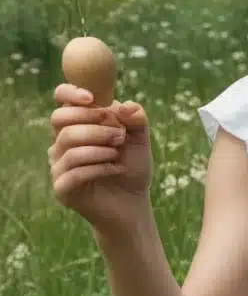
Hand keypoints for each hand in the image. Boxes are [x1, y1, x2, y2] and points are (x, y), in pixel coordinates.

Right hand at [49, 84, 153, 235]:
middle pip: (61, 120)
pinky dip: (98, 167)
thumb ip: (136, 119)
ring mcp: (59, 164)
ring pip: (68, 145)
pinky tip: (114, 169)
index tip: (91, 97)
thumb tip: (125, 106)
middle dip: (93, 125)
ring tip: (118, 154)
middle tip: (119, 136)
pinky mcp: (62, 187)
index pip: (62, 99)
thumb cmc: (133, 165)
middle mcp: (63, 142)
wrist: (133, 202)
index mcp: (79, 124)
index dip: (70, 93)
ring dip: (99, 147)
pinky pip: (73, 171)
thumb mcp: (140, 139)